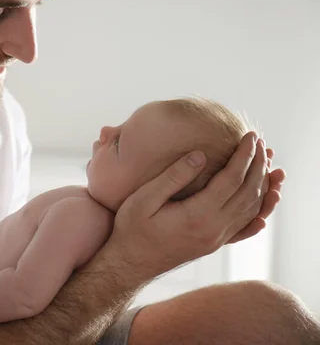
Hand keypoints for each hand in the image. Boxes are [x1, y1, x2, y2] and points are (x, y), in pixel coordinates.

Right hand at [110, 132, 277, 278]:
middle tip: (262, 143)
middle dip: (258, 165)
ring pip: (251, 211)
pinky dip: (259, 214)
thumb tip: (200, 155)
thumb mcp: (143, 199)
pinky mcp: (213, 244)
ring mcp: (216, 239)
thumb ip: (173, 177)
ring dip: (264, 186)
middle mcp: (213, 229)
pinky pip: (244, 229)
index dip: (244, 155)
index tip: (250, 136)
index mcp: (198, 215)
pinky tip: (265, 209)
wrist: (129, 263)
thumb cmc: (131, 228)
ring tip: (271, 166)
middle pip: (248, 193)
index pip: (232, 179)